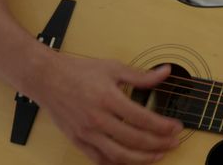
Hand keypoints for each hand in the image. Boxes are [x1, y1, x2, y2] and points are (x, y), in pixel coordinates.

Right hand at [30, 55, 182, 163]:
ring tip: (158, 155)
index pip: (143, 119)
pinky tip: (131, 161)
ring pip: (118, 155)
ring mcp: (86, 133)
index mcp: (108, 99)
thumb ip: (141, 76)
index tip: (176, 128)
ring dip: (141, 159)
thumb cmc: (78, 71)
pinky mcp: (77, 140)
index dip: (163, 126)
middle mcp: (97, 119)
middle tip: (173, 143)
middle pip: (134, 140)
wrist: (45, 78)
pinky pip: (99, 159)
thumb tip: (165, 72)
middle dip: (158, 144)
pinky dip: (116, 163)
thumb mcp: (113, 68)